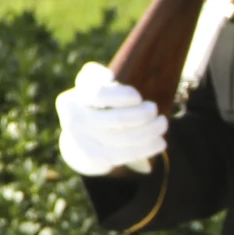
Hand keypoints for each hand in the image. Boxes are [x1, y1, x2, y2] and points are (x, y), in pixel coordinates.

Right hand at [55, 62, 166, 176]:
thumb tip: (108, 79)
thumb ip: (95, 74)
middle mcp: (76, 123)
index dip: (123, 95)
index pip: (99, 95)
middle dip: (143, 114)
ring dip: (150, 130)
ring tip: (162, 123)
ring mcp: (86, 144)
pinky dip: (148, 148)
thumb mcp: (86, 84)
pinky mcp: (99, 160)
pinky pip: (128, 154)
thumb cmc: (90, 104)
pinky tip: (161, 142)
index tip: (137, 97)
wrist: (79, 140)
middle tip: (154, 108)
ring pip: (126, 138)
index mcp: (70, 101)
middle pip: (117, 119)